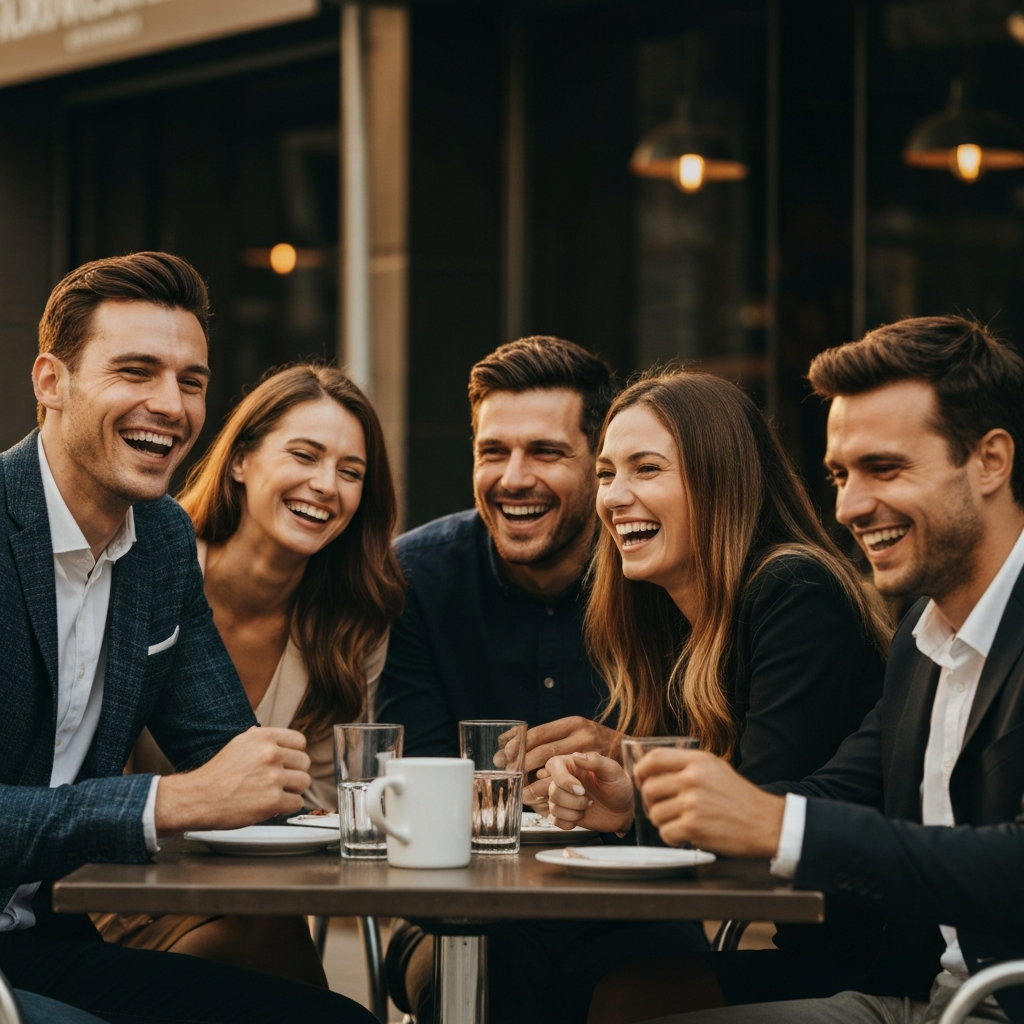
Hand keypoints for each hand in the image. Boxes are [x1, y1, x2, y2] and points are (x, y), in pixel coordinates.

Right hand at [155, 726, 310, 834]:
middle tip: (278, 782)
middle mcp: (271, 754)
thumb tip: (281, 741)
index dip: (294, 754)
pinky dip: (286, 807)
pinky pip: (297, 802)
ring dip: (292, 790)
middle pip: (305, 762)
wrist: (196, 798)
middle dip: (294, 773)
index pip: (300, 742)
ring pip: (304, 782)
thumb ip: (262, 741)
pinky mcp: (273, 800)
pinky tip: (270, 805)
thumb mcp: (239, 743)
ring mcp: (273, 777)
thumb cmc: (216, 774)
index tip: (287, 763)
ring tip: (274, 793)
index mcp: (264, 737)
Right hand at [543, 751, 634, 832]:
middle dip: (573, 800)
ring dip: (572, 812)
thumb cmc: (619, 787)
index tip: (581, 790)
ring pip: (553, 806)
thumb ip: (596, 761)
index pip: (553, 765)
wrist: (623, 812)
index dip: (563, 779)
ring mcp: (563, 798)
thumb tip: (576, 755)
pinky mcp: (564, 814)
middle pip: (553, 790)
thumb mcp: (613, 771)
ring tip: (587, 808)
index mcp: (573, 765)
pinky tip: (580, 818)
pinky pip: (555, 820)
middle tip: (590, 801)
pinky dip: (568, 822)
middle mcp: (565, 780)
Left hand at [634, 749, 784, 857]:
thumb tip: (653, 769)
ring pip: (655, 813)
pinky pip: (665, 833)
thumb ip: (687, 765)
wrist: (766, 823)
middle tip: (662, 808)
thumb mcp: (716, 768)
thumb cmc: (740, 798)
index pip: (654, 758)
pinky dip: (672, 838)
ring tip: (680, 822)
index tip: (639, 779)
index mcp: (697, 761)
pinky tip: (685, 835)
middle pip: (649, 788)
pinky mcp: (693, 826)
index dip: (641, 770)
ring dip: (663, 822)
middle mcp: (692, 778)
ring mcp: (692, 802)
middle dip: (651, 802)